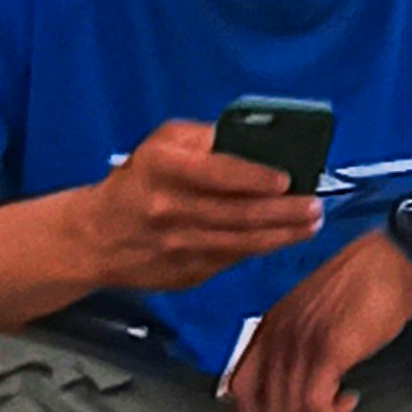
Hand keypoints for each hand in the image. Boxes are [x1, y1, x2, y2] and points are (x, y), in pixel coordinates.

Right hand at [72, 120, 324, 298]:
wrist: (97, 238)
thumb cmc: (138, 181)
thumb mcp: (162, 142)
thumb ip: (203, 137)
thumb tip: (250, 138)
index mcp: (163, 169)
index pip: (217, 173)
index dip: (254, 177)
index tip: (286, 179)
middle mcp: (171, 210)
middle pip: (237, 213)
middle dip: (283, 212)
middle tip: (314, 206)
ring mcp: (179, 248)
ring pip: (240, 242)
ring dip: (281, 235)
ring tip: (310, 225)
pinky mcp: (186, 275)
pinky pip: (230, 260)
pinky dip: (257, 249)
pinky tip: (279, 239)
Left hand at [220, 229, 411, 411]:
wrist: (389, 256)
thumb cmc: (358, 282)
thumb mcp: (311, 313)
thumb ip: (295, 345)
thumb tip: (294, 387)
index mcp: (268, 328)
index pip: (237, 390)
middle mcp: (277, 337)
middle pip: (263, 410)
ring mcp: (301, 343)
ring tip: (339, 407)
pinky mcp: (329, 349)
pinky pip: (315, 406)